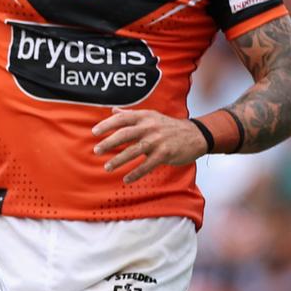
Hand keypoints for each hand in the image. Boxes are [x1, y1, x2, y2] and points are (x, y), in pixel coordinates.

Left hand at [92, 107, 208, 183]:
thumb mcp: (150, 116)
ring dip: (119, 160)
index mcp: (144, 117)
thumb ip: (131, 115)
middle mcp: (150, 127)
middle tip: (96, 150)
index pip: (122, 119)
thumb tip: (113, 111)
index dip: (107, 125)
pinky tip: (126, 179)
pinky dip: (136, 173)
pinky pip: (147, 165)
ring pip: (134, 150)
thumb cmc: (167, 125)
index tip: (94, 132)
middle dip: (109, 142)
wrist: (195, 134)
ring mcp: (158, 141)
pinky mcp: (165, 154)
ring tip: (107, 167)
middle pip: (125, 134)